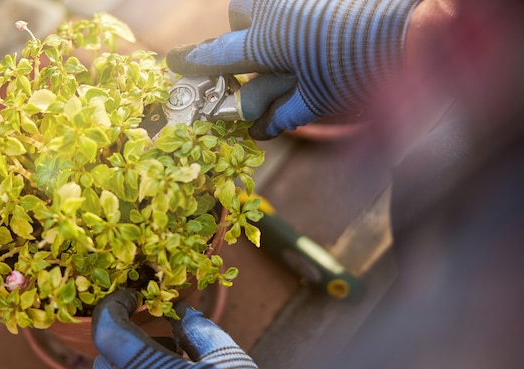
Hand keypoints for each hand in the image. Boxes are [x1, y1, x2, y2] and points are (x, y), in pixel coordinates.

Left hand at [92, 289, 283, 368]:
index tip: (135, 296)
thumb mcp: (227, 359)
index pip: (107, 330)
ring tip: (180, 361)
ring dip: (139, 363)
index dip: (114, 306)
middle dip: (128, 338)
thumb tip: (179, 310)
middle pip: (106, 358)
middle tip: (164, 332)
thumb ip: (198, 329)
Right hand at [167, 0, 418, 139]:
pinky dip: (295, 13)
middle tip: (262, 51)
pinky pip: (290, 0)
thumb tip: (260, 129)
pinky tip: (317, 28)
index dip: (194, 62)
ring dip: (267, 16)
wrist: (420, 23)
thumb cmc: (368, 69)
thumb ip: (286, 112)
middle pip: (238, 11)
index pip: (218, 54)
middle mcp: (277, 7)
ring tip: (292, 38)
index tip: (174, 63)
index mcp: (269, 40)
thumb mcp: (323, 99)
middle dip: (242, 30)